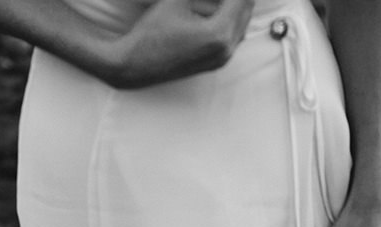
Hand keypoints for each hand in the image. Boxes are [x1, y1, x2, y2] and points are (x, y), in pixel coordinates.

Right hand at [105, 0, 254, 88]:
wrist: (135, 65)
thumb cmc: (152, 32)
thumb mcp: (177, 0)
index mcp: (219, 34)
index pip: (240, 0)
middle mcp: (226, 50)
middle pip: (245, 11)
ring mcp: (222, 60)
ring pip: (241, 25)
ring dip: (237, 6)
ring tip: (227, 0)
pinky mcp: (216, 63)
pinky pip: (233, 37)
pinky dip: (231, 19)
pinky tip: (220, 8)